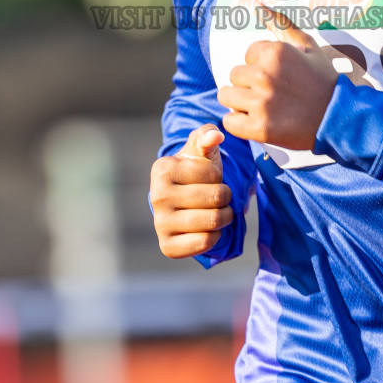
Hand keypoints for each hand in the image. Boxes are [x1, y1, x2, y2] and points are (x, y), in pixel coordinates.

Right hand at [150, 124, 234, 258]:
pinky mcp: (167, 247)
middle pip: (216, 197)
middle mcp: (156, 197)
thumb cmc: (194, 172)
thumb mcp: (200, 151)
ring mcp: (159, 223)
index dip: (219, 175)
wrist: (181, 203)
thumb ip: (208, 135)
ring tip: (219, 211)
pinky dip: (215, 236)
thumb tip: (216, 136)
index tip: (208, 178)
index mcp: (162, 169)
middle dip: (226, 196)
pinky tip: (208, 229)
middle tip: (220, 196)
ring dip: (225, 216)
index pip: (213, 173)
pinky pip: (206, 242)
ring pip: (213, 221)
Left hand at [217, 9, 339, 150]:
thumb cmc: (323, 80)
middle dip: (250, 83)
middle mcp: (264, 75)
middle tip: (273, 93)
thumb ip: (281, 24)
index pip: (248, 55)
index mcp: (274, 52)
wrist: (340, 117)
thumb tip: (259, 6)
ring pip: (226, 96)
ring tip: (263, 107)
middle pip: (235, 75)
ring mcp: (261, 103)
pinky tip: (259, 121)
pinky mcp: (260, 128)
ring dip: (241, 102)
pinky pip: (230, 121)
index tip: (279, 76)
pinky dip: (240, 123)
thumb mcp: (307, 46)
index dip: (262, 65)